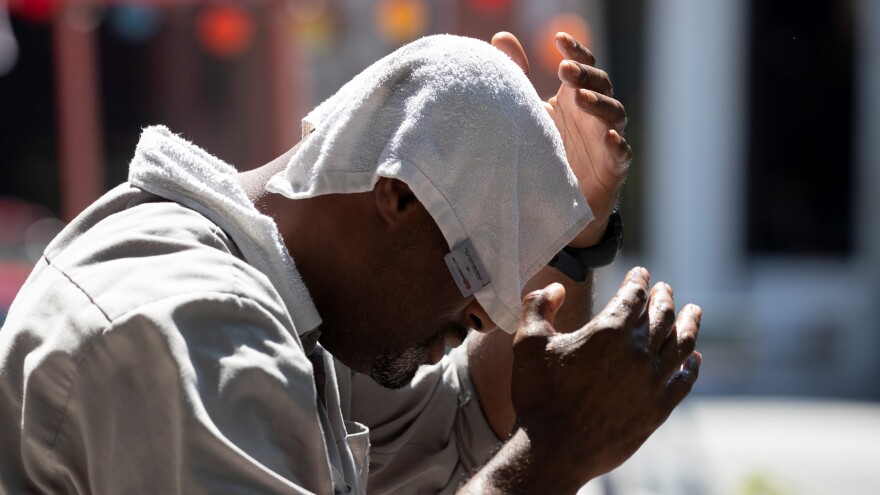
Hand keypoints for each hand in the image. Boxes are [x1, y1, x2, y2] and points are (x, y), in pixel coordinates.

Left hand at [492, 32, 631, 246]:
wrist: (555, 201)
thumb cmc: (544, 149)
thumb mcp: (528, 112)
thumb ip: (516, 76)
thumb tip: (501, 36)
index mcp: (576, 96)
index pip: (583, 66)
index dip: (576, 52)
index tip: (559, 40)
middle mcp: (595, 113)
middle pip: (601, 85)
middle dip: (584, 74)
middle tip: (563, 69)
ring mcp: (607, 138)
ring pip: (614, 114)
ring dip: (599, 103)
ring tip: (579, 97)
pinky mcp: (614, 167)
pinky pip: (622, 153)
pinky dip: (617, 144)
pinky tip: (608, 138)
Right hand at [510, 267, 701, 488]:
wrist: (553, 450)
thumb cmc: (538, 395)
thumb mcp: (528, 342)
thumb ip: (538, 305)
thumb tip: (556, 289)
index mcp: (609, 331)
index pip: (634, 294)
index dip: (639, 279)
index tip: (641, 272)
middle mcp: (638, 352)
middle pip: (662, 314)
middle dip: (664, 297)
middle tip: (665, 289)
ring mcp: (653, 382)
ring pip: (681, 344)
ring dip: (690, 323)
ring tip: (695, 311)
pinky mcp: (658, 409)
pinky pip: (684, 380)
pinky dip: (691, 366)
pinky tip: (694, 359)